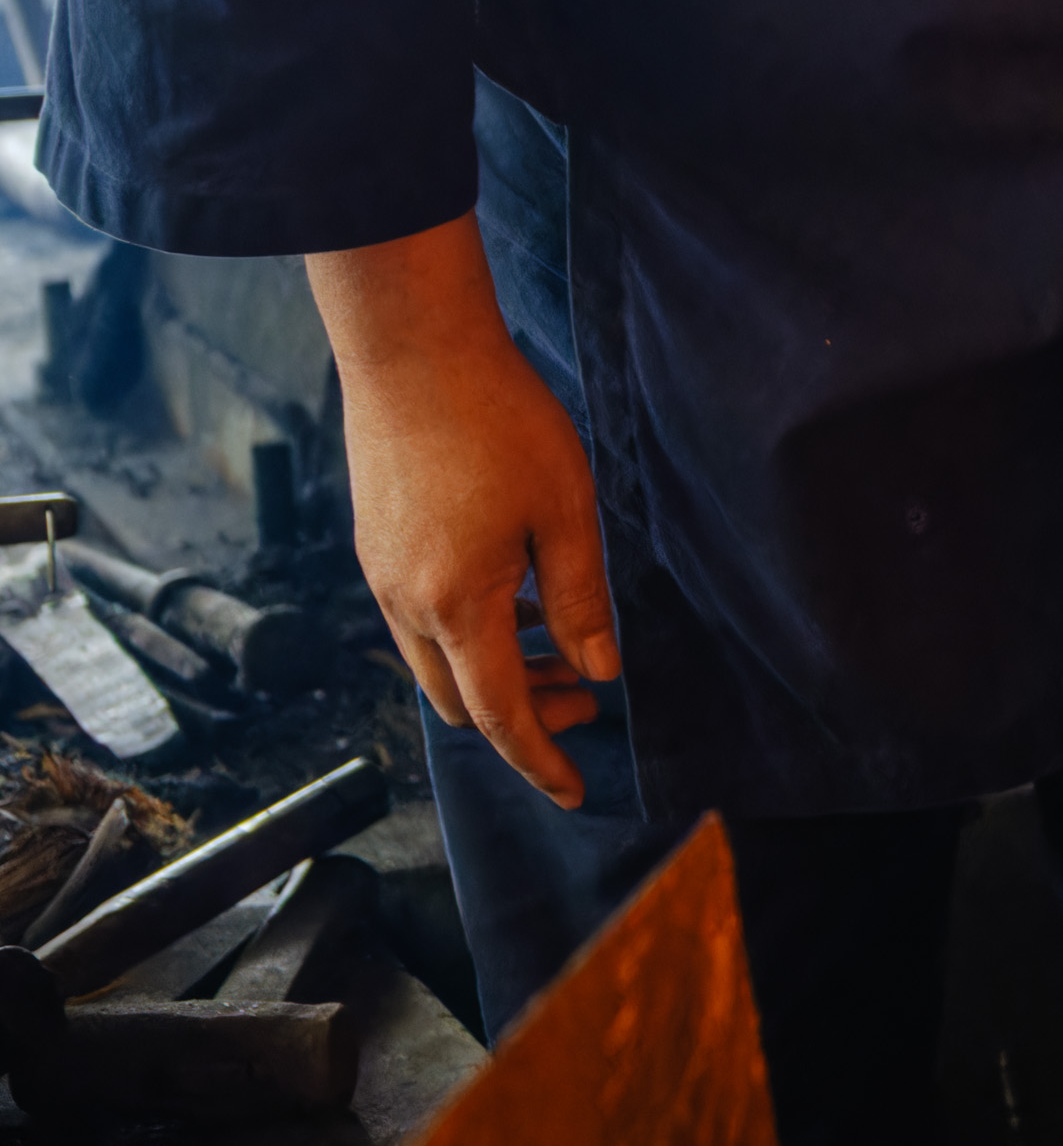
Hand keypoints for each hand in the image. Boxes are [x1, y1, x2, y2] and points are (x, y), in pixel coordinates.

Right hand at [305, 218, 615, 806]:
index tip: (576, 791)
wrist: (413, 354)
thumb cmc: (499, 423)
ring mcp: (382, 578)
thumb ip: (581, 601)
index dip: (540, 759)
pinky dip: (474, 635)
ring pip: (440, 662)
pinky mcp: (378, 549)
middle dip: (526, 717)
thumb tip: (601, 672)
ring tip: (565, 648)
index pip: (500, 714)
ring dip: (500, 674)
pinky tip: (521, 600)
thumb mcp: (565, 513)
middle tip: (589, 697)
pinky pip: (423, 623)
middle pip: (462, 700)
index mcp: (455, 605)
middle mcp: (405, 605)